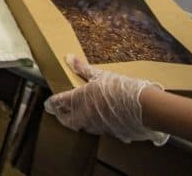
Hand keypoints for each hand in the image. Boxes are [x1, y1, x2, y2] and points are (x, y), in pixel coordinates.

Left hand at [43, 54, 168, 144]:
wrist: (143, 107)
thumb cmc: (120, 88)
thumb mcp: (100, 75)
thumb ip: (83, 69)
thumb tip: (69, 58)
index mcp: (80, 100)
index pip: (59, 103)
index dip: (52, 103)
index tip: (48, 103)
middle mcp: (86, 116)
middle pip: (69, 121)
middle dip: (63, 117)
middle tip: (61, 113)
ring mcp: (100, 127)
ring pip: (85, 127)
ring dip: (81, 122)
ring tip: (81, 116)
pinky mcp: (113, 133)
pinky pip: (103, 130)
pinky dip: (101, 125)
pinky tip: (107, 120)